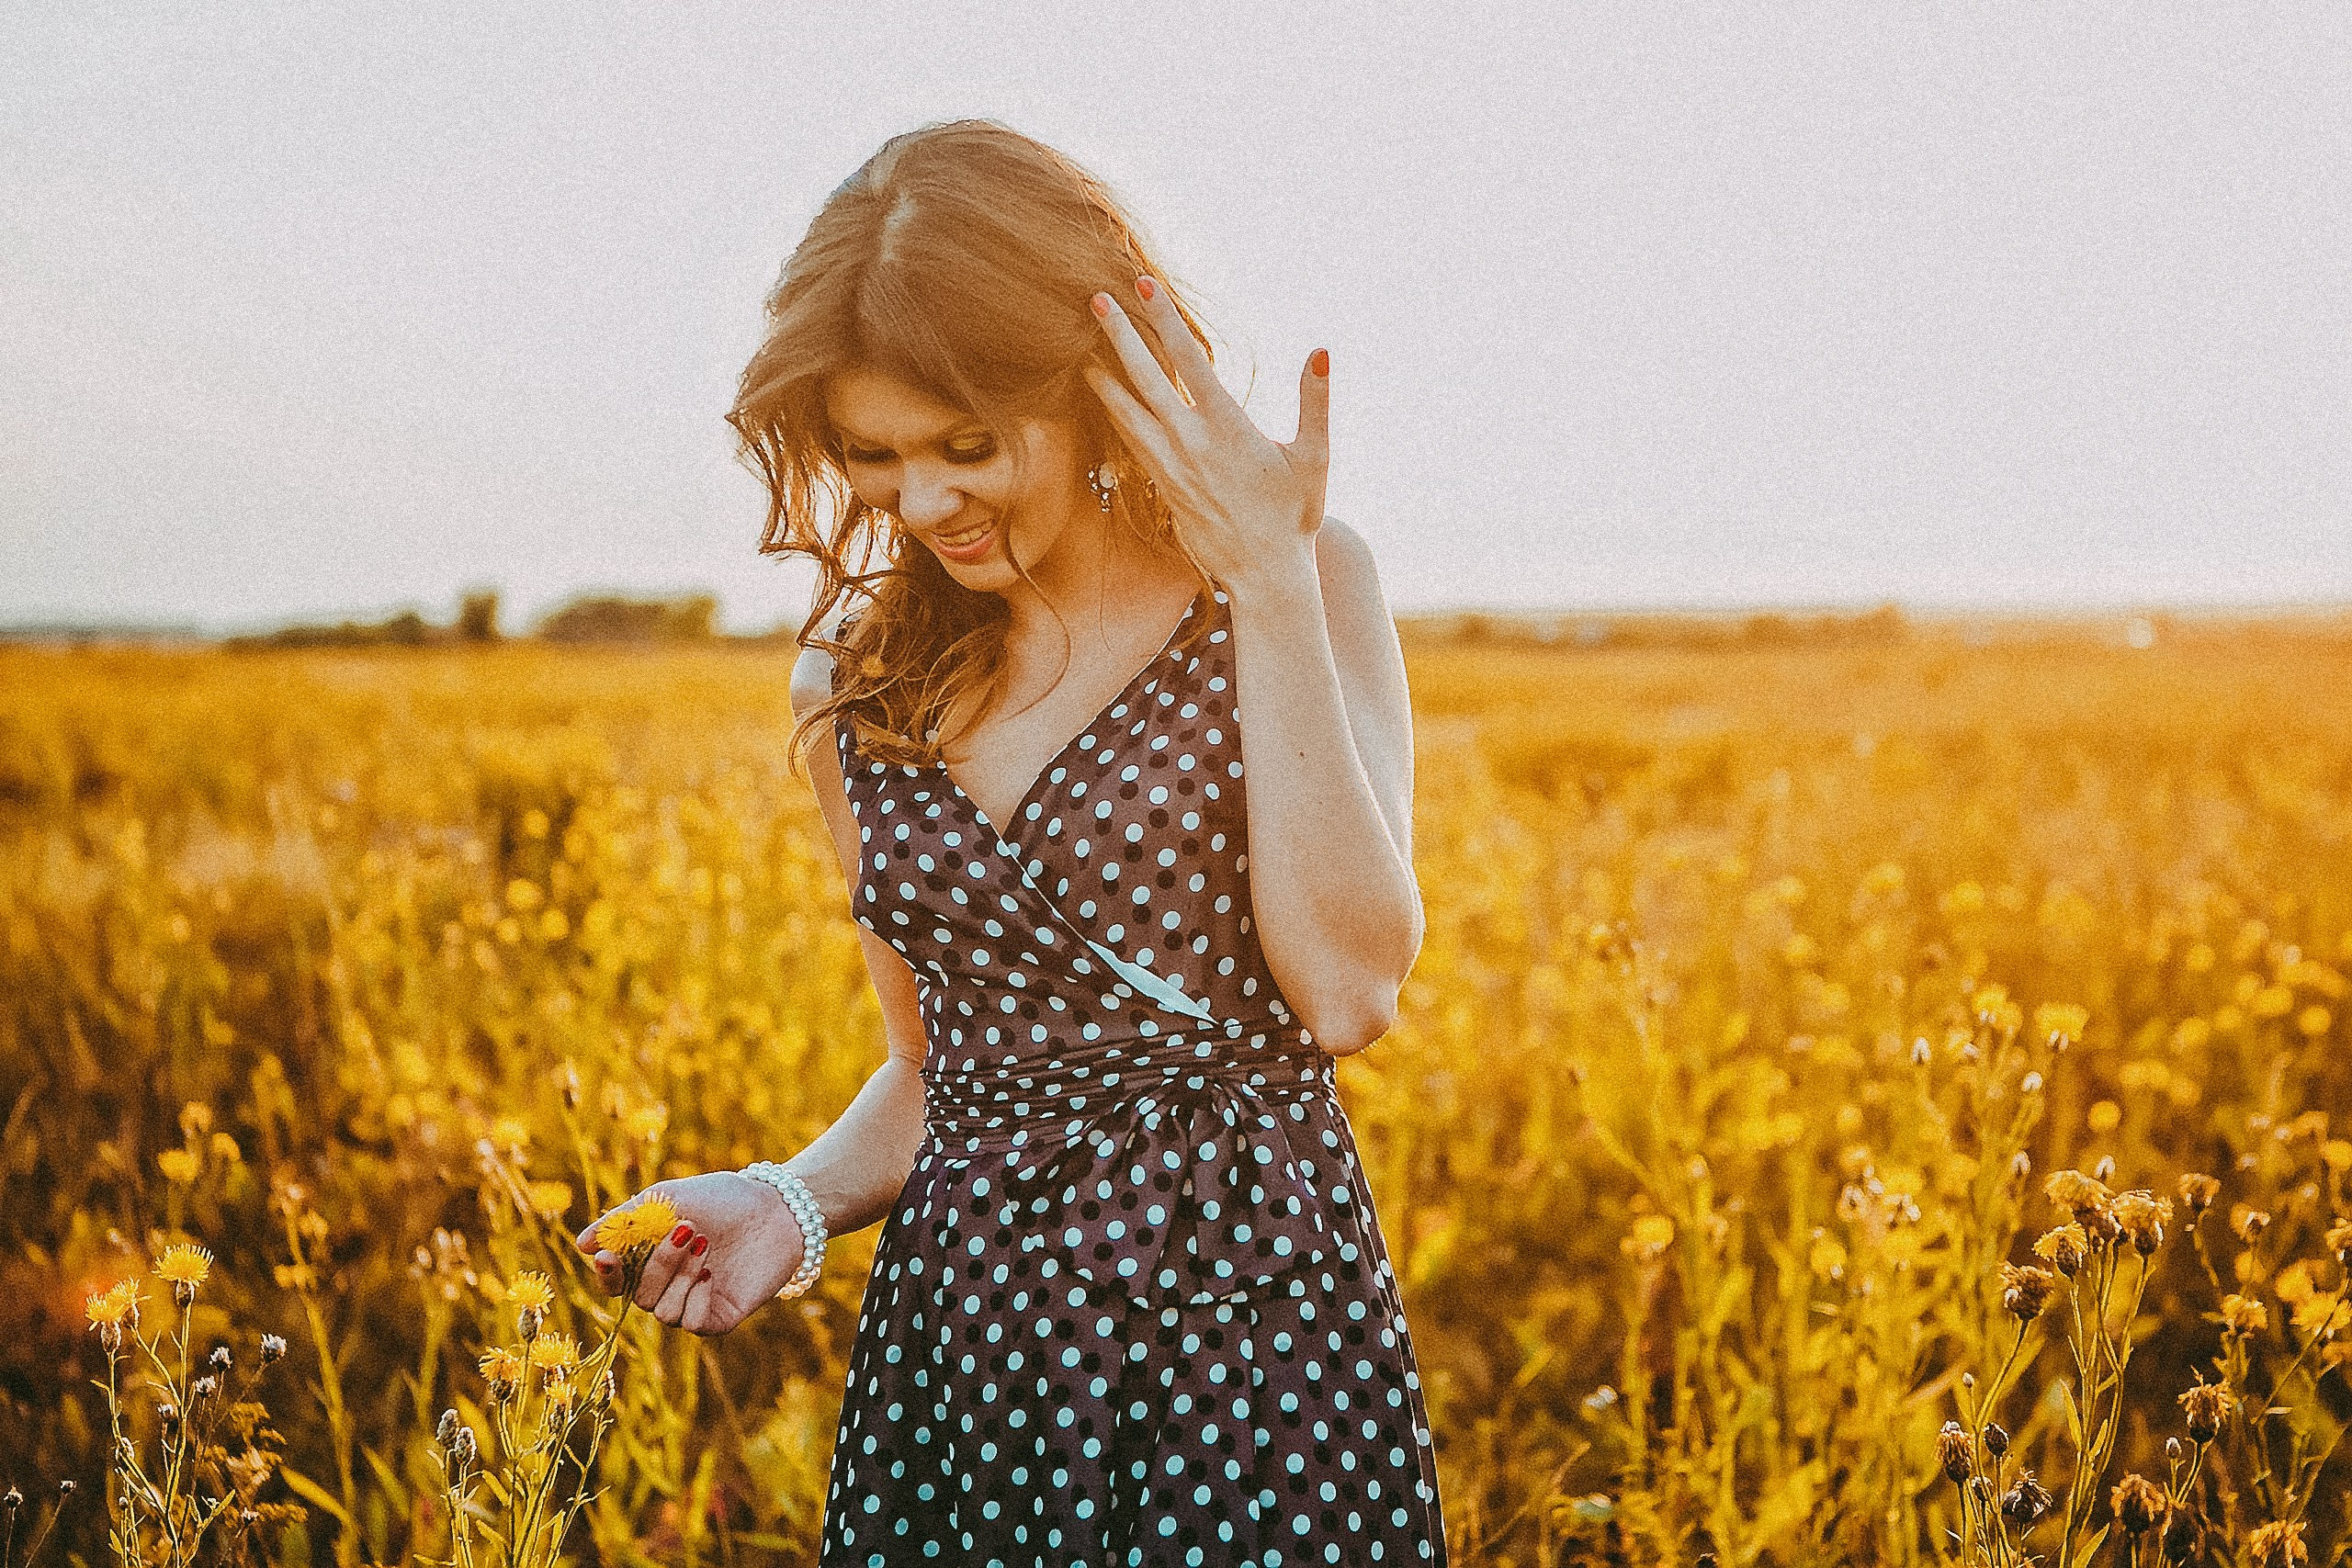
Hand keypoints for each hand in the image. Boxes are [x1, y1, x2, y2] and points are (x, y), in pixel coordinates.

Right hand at [575, 1171, 805, 1335]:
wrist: (778, 1207)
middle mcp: (670, 1286)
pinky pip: (692, 1324)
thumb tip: (580, 1244)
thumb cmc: (723, 1198)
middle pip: (638, 1296)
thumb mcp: (669, 1199)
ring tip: (706, 1245)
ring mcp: (695, 1303)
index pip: (615, 1281)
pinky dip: (697, 1299)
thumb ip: (626, 1220)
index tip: (605, 1256)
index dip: (606, 1274)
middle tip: (688, 1229)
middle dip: (659, 1264)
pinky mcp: (720, 1317)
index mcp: (652, 1258)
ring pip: (663, 1312)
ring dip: (680, 1277)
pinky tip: (713, 1274)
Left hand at [1084, 275, 1329, 598]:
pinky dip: (1115, 414)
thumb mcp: (1314, 458)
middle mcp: (1191, 444)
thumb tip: (1320, 352)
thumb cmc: (1294, 515)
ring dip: (1105, 377)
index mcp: (1227, 428)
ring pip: (1127, 413)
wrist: (1264, 574)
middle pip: (1145, 379)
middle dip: (1120, 337)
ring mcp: (1171, 467)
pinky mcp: (1163, 488)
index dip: (1164, 320)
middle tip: (1096, 300)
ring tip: (1081, 349)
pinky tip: (1105, 398)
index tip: (1143, 287)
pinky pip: (1132, 442)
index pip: (1189, 361)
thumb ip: (1315, 402)